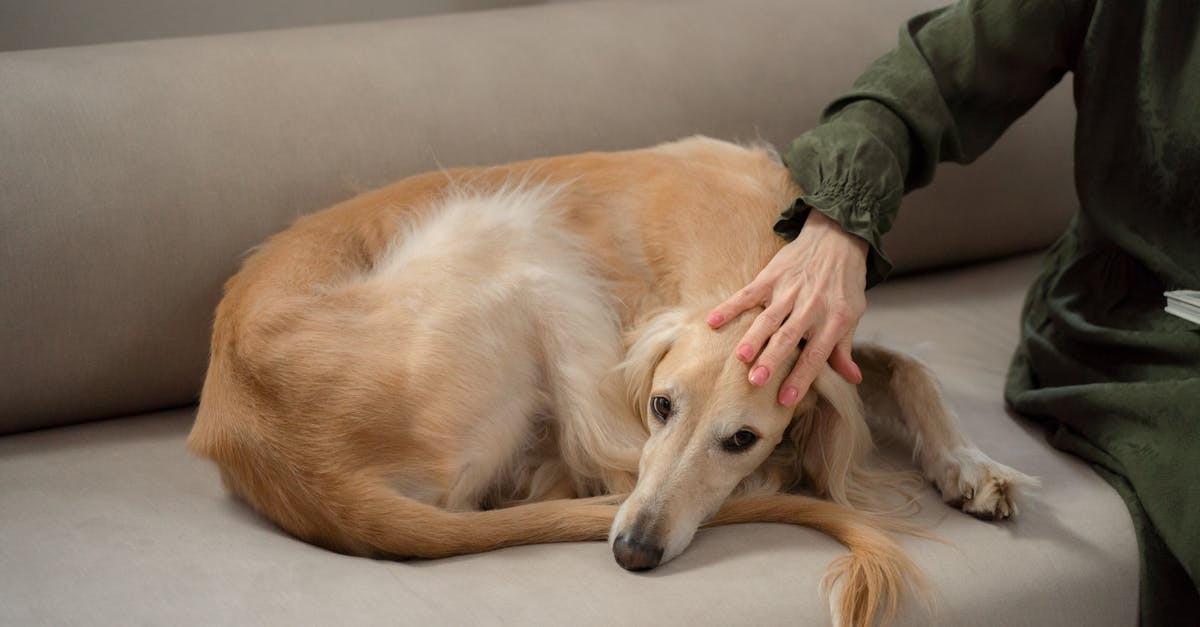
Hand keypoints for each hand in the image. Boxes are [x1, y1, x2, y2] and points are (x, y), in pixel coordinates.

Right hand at [706, 210, 867, 406]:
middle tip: (756, 381)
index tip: (785, 399)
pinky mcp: (771, 276)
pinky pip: (747, 293)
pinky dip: (730, 307)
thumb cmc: (844, 284)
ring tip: (740, 357)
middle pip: (789, 337)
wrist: (836, 239)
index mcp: (833, 320)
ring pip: (769, 318)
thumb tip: (852, 379)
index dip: (801, 377)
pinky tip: (713, 321)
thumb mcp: (851, 315)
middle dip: (772, 360)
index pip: (815, 354)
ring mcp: (789, 290)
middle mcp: (811, 306)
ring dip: (754, 337)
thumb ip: (844, 349)